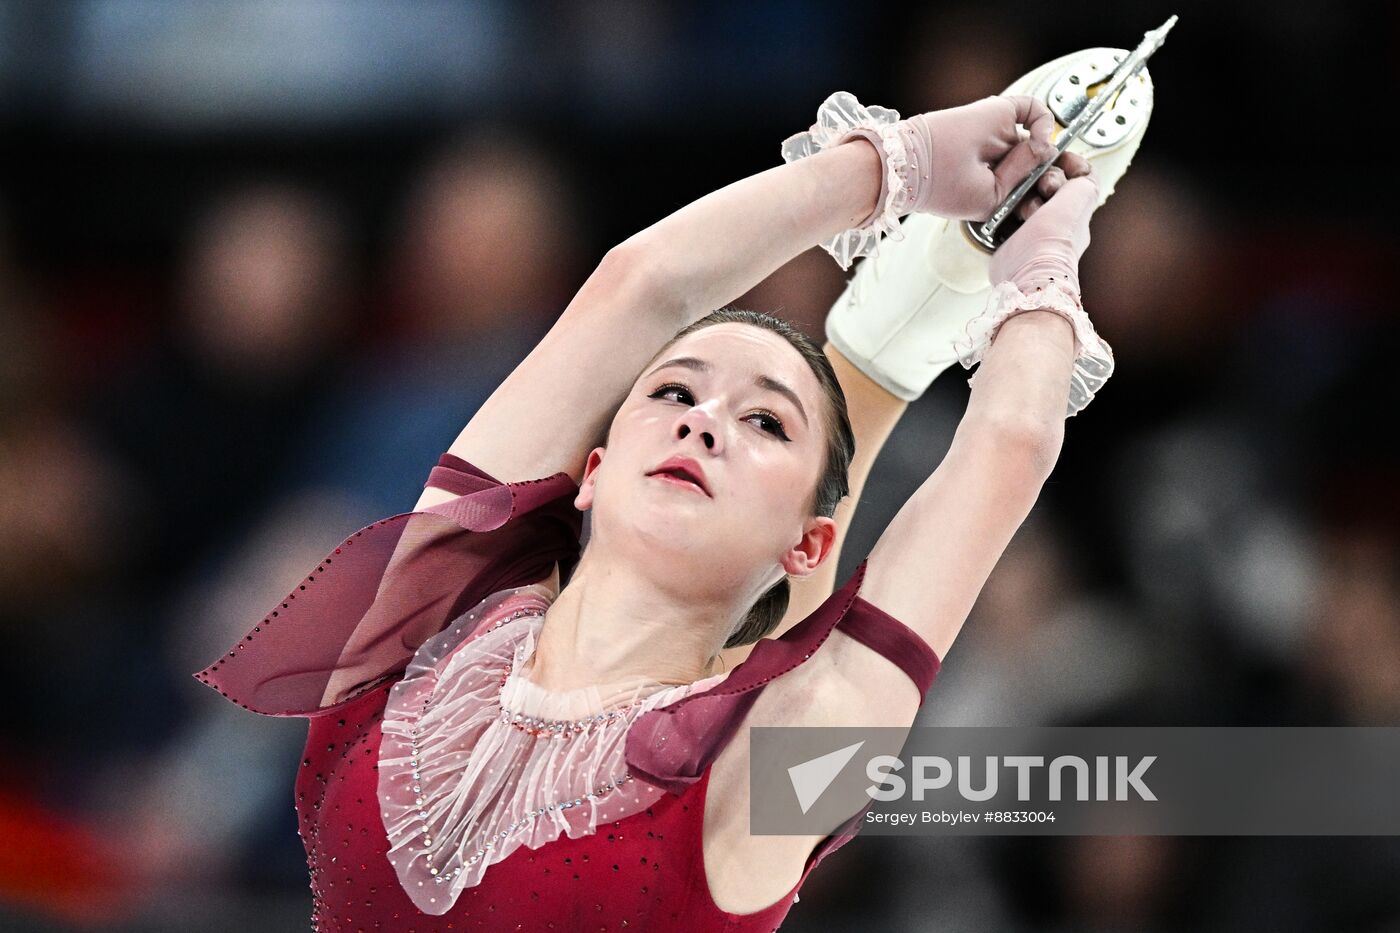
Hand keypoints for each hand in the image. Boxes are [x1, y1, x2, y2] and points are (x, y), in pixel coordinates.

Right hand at [892, 95, 1059, 219]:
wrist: (915, 163)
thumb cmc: (941, 187)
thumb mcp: (993, 196)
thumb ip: (1023, 175)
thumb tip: (1049, 152)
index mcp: (996, 184)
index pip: (1032, 183)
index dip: (1048, 186)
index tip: (1054, 194)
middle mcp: (1000, 158)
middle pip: (1040, 162)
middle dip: (1052, 172)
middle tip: (1053, 182)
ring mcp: (1001, 135)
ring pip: (1039, 139)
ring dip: (1048, 153)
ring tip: (1042, 166)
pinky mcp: (1000, 113)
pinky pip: (1034, 110)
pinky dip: (1044, 122)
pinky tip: (1038, 139)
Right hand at [989, 161, 1099, 299]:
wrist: (1030, 269)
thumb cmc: (1058, 238)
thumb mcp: (1083, 194)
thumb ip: (1084, 175)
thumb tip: (1076, 165)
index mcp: (1075, 211)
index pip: (1067, 178)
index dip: (1059, 169)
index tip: (1050, 171)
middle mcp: (1054, 221)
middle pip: (1041, 186)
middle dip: (1037, 183)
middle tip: (1039, 191)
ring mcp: (1031, 231)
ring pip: (1020, 199)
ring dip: (1020, 200)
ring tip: (1023, 212)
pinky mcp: (1009, 241)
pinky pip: (1002, 216)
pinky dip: (1002, 213)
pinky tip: (1006, 217)